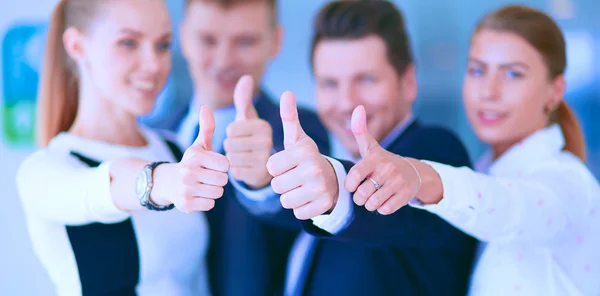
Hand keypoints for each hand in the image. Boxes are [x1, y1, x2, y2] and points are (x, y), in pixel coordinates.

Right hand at [153, 106, 229, 212]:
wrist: (168, 182)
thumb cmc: (192, 163)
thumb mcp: (199, 145)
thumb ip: (207, 127)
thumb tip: (205, 107)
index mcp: (196, 156)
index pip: (226, 164)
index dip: (222, 166)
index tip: (212, 165)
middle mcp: (189, 172)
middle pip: (223, 180)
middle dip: (219, 179)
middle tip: (207, 177)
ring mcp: (186, 189)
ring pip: (218, 193)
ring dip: (213, 190)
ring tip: (203, 185)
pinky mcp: (185, 204)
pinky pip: (210, 204)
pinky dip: (206, 201)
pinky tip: (197, 195)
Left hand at [223, 75, 272, 188]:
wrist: (268, 167)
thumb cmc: (253, 139)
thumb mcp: (248, 119)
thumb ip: (244, 100)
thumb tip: (246, 77)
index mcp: (264, 126)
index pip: (230, 129)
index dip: (231, 134)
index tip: (243, 136)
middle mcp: (267, 142)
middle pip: (229, 144)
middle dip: (230, 147)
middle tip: (243, 149)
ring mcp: (265, 160)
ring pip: (230, 158)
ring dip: (232, 159)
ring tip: (244, 159)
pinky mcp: (260, 176)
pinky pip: (235, 172)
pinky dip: (236, 171)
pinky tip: (246, 169)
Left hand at [266, 91, 338, 219]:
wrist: (331, 179)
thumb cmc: (306, 158)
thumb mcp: (297, 138)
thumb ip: (289, 117)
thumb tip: (287, 92)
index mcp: (304, 152)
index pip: (270, 167)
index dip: (275, 167)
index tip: (287, 163)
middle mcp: (313, 169)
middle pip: (276, 186)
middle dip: (282, 183)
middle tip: (295, 177)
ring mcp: (320, 189)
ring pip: (285, 201)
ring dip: (289, 196)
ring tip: (300, 187)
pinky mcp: (323, 205)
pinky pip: (297, 212)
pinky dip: (300, 207)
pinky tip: (308, 197)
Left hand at [344, 105, 421, 214]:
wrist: (414, 172)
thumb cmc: (383, 161)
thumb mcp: (371, 147)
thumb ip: (360, 130)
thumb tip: (357, 108)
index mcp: (375, 159)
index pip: (354, 176)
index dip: (350, 185)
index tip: (352, 185)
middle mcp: (387, 169)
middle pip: (362, 194)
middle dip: (359, 198)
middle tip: (363, 194)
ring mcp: (398, 183)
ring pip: (373, 204)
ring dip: (370, 204)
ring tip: (373, 197)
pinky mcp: (406, 195)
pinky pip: (385, 210)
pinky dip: (382, 209)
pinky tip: (385, 200)